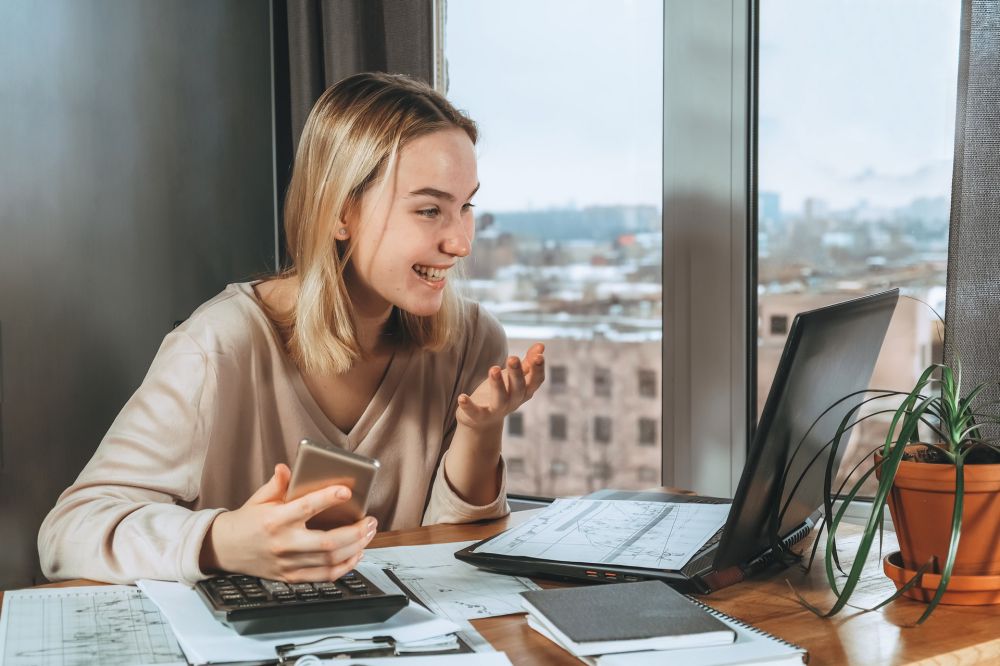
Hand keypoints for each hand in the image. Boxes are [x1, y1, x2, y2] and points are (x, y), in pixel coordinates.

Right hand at [199, 464, 376, 581]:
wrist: (224, 550)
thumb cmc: (247, 520)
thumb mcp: (259, 498)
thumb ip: (277, 484)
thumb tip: (287, 468)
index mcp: (274, 520)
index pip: (306, 507)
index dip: (328, 498)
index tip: (346, 491)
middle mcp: (283, 543)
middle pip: (328, 541)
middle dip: (356, 531)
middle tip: (371, 520)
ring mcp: (288, 564)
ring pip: (330, 560)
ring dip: (356, 547)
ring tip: (369, 533)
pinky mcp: (291, 577)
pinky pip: (324, 576)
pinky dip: (345, 567)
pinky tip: (356, 554)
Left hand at [457, 342, 544, 430]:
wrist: (483, 421)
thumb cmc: (502, 393)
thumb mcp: (514, 378)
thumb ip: (527, 363)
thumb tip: (541, 346)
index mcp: (524, 391)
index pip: (536, 381)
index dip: (538, 370)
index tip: (539, 356)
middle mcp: (514, 401)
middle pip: (519, 388)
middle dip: (516, 373)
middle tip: (513, 358)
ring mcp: (497, 411)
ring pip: (500, 399)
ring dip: (498, 385)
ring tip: (494, 369)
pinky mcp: (480, 417)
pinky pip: (475, 412)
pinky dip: (469, 406)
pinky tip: (462, 397)